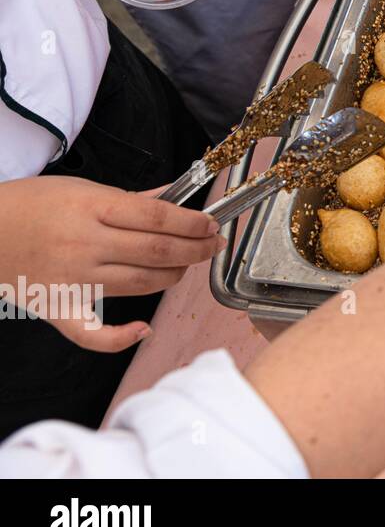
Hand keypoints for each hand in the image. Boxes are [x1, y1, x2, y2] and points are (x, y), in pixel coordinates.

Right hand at [0, 177, 222, 352]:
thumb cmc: (29, 205)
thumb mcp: (81, 188)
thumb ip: (130, 199)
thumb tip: (172, 198)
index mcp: (92, 208)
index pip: (158, 217)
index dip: (192, 223)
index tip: (211, 225)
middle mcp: (86, 244)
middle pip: (157, 251)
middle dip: (195, 249)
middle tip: (212, 245)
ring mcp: (72, 280)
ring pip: (140, 284)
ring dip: (173, 277)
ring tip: (185, 267)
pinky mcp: (58, 308)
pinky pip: (92, 333)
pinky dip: (121, 337)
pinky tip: (144, 329)